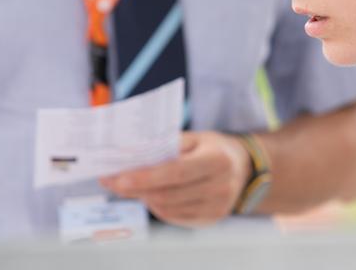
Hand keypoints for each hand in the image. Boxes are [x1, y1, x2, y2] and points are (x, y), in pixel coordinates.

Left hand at [100, 131, 252, 226]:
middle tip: (111, 182)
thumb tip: (132, 152)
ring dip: (143, 197)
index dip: (145, 177)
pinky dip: (157, 206)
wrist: (244, 167)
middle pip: (167, 194)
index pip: (176, 172)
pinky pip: (174, 217)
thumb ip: (169, 144)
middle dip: (135, 189)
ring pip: (167, 208)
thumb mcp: (197, 137)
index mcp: (217, 160)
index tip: (117, 178)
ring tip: (128, 186)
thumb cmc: (213, 148)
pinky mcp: (211, 219)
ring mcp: (217, 206)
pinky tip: (149, 195)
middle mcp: (220, 186)